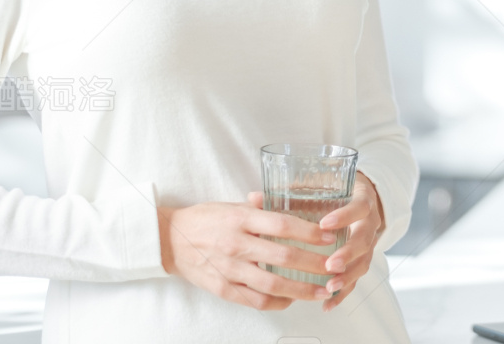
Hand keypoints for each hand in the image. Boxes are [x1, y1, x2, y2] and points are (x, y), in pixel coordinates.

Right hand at [158, 198, 339, 309]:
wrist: (168, 240)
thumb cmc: (204, 219)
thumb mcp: (232, 204)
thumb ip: (261, 206)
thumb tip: (288, 201)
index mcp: (241, 219)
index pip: (282, 225)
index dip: (309, 232)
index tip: (329, 236)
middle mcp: (236, 244)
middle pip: (283, 257)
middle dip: (315, 264)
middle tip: (335, 267)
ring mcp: (229, 269)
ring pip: (273, 285)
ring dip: (302, 290)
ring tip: (323, 291)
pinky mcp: (222, 288)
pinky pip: (255, 301)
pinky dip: (278, 303)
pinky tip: (292, 300)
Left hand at [245, 172, 384, 311]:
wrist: (357, 199)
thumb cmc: (332, 192)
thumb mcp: (318, 186)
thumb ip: (290, 192)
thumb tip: (253, 197)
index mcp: (361, 199)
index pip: (359, 207)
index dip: (344, 216)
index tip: (324, 224)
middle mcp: (369, 223)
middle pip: (365, 240)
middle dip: (348, 253)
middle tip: (329, 264)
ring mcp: (367, 244)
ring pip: (363, 263)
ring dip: (347, 277)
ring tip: (328, 286)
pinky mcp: (361, 261)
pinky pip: (356, 280)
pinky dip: (342, 294)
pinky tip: (327, 304)